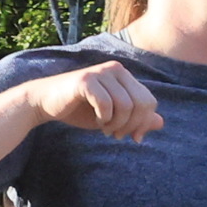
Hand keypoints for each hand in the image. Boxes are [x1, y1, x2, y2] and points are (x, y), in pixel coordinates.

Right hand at [28, 59, 161, 140]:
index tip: (132, 137)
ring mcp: (100, 72)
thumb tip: (160, 122)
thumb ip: (136, 119)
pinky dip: (103, 118)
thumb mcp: (113, 118)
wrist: (46, 103)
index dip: (143, 123)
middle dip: (132, 125)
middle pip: (141, 104)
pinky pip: (106, 104)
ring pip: (125, 105)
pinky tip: (97, 121)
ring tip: (105, 129)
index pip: (149, 101)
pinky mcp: (86, 80)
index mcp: (125, 76)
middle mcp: (115, 69)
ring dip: (116, 124)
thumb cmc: (81, 110)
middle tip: (117, 135)